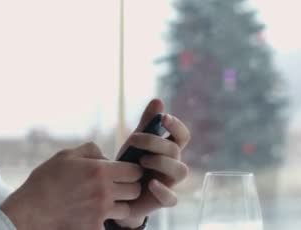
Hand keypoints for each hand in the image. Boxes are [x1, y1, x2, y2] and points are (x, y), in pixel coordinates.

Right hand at [0, 142, 143, 229]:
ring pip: (127, 210)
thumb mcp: (66, 155)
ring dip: (119, 205)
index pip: (134, 171)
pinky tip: (91, 214)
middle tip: (115, 187)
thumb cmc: (46, 180)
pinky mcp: (95, 228)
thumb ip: (91, 150)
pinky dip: (104, 220)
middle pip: (135, 191)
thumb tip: (106, 156)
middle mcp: (105, 192)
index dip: (131, 171)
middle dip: (128, 187)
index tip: (122, 172)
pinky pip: (110, 224)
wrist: (31, 210)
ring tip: (104, 201)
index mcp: (100, 171)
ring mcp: (101, 212)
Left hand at [112, 99, 190, 227]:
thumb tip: (158, 100)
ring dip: (161, 162)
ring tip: (141, 161)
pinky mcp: (162, 200)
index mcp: (168, 149)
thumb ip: (147, 123)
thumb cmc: (131, 164)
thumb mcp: (136, 142)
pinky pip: (171, 199)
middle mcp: (172, 165)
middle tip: (133, 140)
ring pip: (180, 171)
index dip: (176, 125)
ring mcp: (169, 182)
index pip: (182, 135)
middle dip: (155, 141)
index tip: (163, 118)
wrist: (118, 193)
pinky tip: (150, 183)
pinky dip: (162, 190)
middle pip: (175, 149)